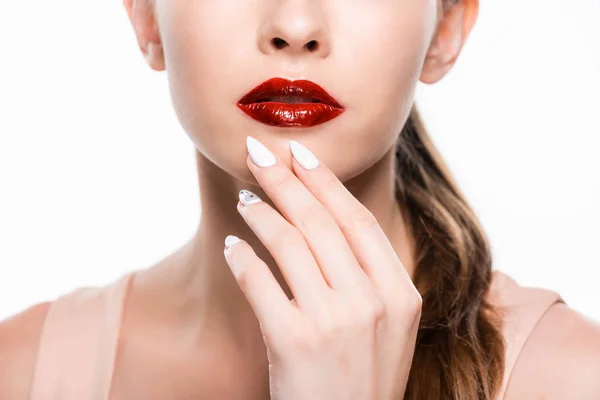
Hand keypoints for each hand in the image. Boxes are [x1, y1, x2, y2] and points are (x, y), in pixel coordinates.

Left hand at [223, 136, 421, 399]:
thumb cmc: (362, 380)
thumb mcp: (388, 327)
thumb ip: (369, 276)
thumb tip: (322, 220)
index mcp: (400, 294)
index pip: (358, 220)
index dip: (326, 182)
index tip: (301, 153)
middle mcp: (372, 302)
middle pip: (322, 222)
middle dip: (287, 180)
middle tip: (260, 153)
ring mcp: (335, 322)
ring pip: (290, 244)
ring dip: (262, 212)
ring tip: (246, 196)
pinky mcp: (294, 342)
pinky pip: (260, 283)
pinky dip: (243, 258)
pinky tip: (234, 245)